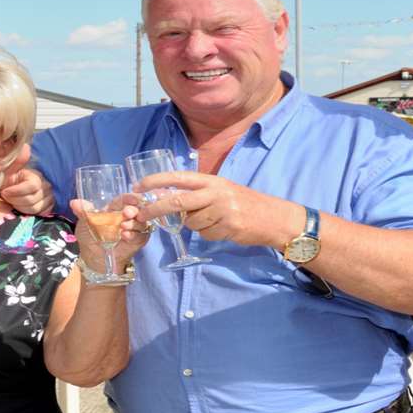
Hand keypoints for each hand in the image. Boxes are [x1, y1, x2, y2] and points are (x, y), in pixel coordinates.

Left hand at [0, 160, 57, 216]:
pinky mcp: (50, 207)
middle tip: (6, 197)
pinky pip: (39, 214)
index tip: (4, 192)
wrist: (18, 185)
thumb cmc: (13, 178)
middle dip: (15, 201)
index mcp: (37, 176)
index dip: (16, 191)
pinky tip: (21, 206)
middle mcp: (47, 186)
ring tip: (12, 202)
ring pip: (34, 208)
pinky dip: (28, 212)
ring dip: (20, 207)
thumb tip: (25, 154)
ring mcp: (50, 197)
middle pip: (31, 200)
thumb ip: (17, 163)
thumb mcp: (12, 169)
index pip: (31, 186)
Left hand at [70, 195, 151, 273]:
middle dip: (133, 209)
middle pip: (136, 209)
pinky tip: (125, 235)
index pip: (124, 200)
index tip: (131, 198)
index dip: (129, 198)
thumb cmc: (89, 237)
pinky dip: (134, 234)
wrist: (93, 258)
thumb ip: (83, 212)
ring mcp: (134, 228)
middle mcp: (126, 217)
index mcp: (115, 209)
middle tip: (127, 212)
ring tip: (123, 226)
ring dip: (134, 223)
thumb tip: (74, 202)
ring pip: (141, 221)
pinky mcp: (138, 240)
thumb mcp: (85, 223)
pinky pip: (141, 235)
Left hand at [135, 170, 301, 246]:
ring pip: (191, 222)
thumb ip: (200, 194)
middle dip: (155, 208)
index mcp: (212, 180)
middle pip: (177, 200)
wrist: (274, 218)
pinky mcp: (228, 227)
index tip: (138, 186)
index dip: (156, 181)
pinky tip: (223, 229)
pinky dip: (209, 234)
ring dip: (194, 225)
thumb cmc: (245, 203)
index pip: (178, 177)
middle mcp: (216, 192)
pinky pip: (205, 234)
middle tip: (140, 215)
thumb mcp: (222, 190)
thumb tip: (172, 202)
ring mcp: (222, 210)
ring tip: (212, 221)